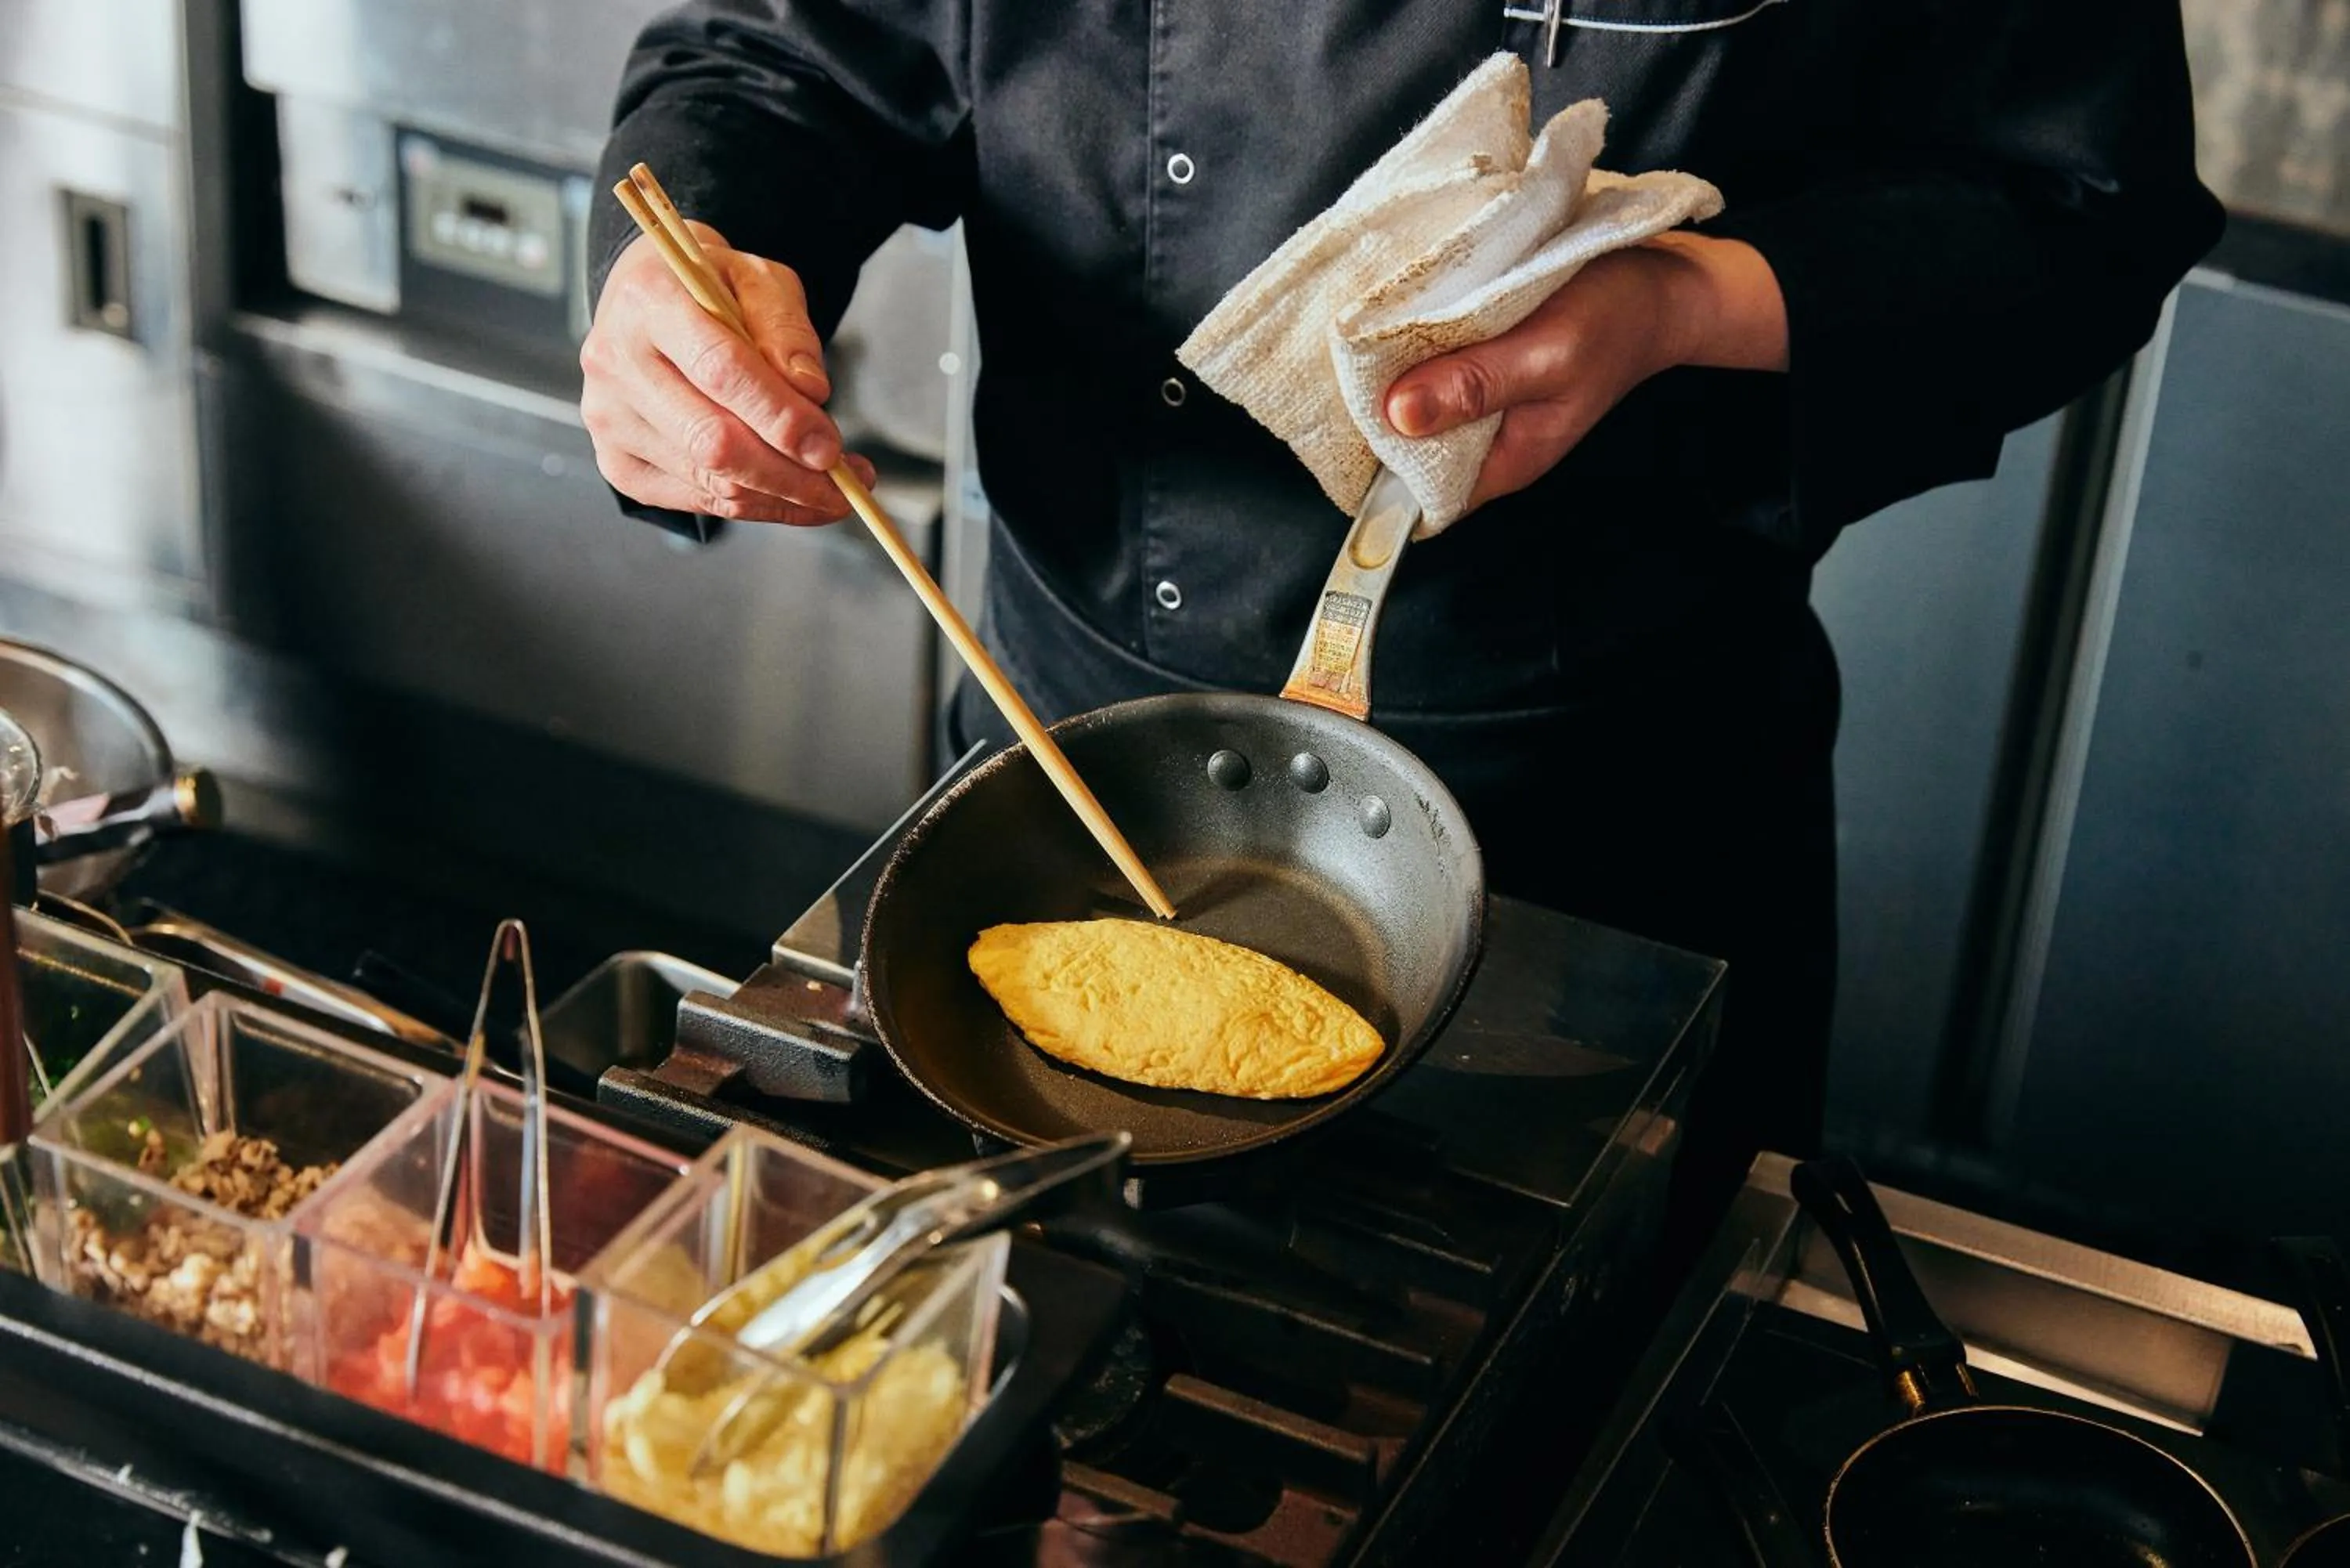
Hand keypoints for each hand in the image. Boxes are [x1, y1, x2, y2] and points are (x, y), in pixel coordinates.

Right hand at [580, 224, 874, 523]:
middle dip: (791, 475)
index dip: (782, 417)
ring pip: (711, 482)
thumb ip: (788, 331)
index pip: (721, 371)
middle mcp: (615, 362)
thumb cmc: (709, 289)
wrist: (647, 301)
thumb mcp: (760, 281)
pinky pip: (699, 502)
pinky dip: (756, 506)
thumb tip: (811, 393)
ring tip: (833, 490)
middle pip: (713, 443)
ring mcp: (609, 419)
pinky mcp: (616, 462)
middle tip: (846, 484)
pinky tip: (791, 494)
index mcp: (648, 301)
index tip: (831, 447)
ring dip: (783, 497)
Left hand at [1382, 233, 1787, 512]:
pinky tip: (1398, 319)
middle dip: (1373, 411)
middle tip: (1346, 359)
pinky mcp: (1482, 370)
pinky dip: (1413, 347)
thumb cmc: (1615, 319)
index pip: (1418, 495)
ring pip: (1414, 405)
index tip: (1345, 417)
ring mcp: (1484, 407)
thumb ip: (1477, 385)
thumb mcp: (1548, 352)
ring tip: (1364, 332)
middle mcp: (1487, 442)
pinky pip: (1432, 369)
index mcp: (1504, 461)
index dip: (1377, 464)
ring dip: (1390, 373)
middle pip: (1406, 448)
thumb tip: (1397, 415)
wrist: (1661, 282)